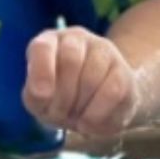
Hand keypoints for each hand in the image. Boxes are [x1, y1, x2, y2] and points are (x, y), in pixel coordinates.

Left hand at [24, 27, 143, 137]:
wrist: (98, 107)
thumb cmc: (61, 100)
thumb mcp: (40, 102)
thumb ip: (35, 97)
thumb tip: (43, 94)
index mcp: (49, 43)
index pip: (42, 47)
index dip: (42, 71)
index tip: (43, 96)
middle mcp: (76, 38)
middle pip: (70, 61)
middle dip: (64, 97)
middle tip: (62, 115)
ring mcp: (103, 49)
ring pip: (92, 77)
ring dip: (81, 108)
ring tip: (78, 117)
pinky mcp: (123, 70)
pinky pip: (113, 92)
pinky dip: (99, 114)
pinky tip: (92, 120)